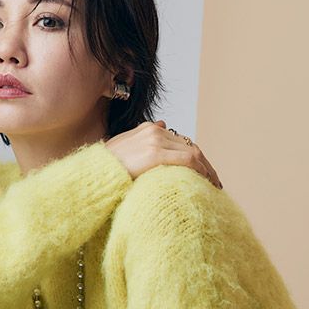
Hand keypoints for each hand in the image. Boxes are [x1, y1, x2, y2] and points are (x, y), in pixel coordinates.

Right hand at [105, 120, 222, 188]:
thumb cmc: (106, 167)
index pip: (181, 142)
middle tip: (215, 181)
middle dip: (205, 165)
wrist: (93, 174)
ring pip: (193, 153)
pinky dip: (201, 170)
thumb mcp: (124, 146)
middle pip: (190, 146)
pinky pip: (187, 160)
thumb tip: (163, 123)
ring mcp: (156, 140)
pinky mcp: (155, 153)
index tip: (204, 173)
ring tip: (214, 185)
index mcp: (149, 128)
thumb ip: (143, 136)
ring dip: (207, 169)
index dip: (196, 158)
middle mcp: (155, 131)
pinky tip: (206, 182)